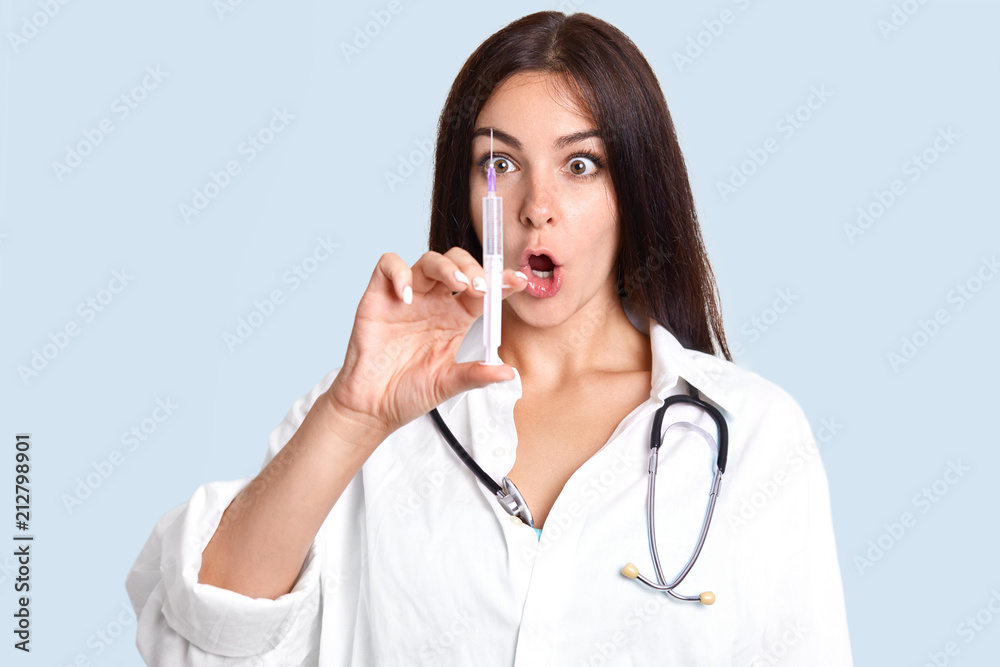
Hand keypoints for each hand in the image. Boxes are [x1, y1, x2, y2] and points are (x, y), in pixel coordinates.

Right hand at [326, 247, 526, 438]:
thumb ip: (476, 375)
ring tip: (457, 284)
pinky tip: (407, 296)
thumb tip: (509, 373)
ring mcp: (407, 296)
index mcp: (456, 318)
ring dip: (447, 266)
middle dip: (474, 269)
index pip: (483, 291)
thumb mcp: (448, 384)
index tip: (518, 283)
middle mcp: (434, 302)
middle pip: (458, 265)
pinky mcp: (379, 296)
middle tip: (481, 287)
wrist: (372, 406)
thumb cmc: (408, 393)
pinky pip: (388, 265)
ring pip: (430, 259)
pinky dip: (399, 272)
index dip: (501, 282)